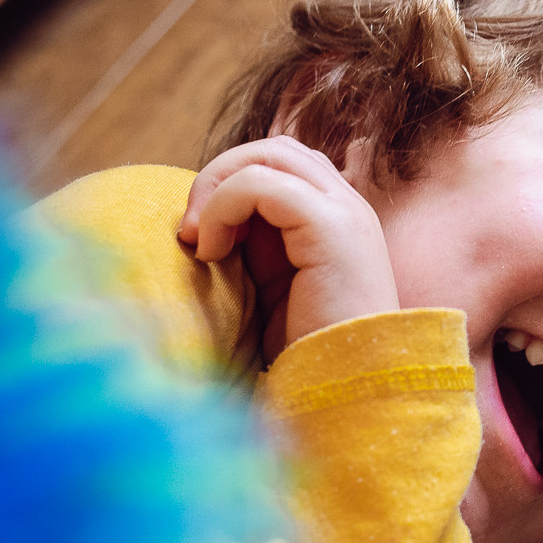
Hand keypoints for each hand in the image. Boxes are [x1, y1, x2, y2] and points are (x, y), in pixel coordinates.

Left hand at [178, 136, 398, 356]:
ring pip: (267, 155)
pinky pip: (259, 185)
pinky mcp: (330, 227)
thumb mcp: (274, 289)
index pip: (284, 164)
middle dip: (220, 176)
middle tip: (191, 229)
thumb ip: (255, 246)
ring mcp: (344, 212)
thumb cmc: (310, 354)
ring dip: (217, 187)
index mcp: (340, 220)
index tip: (203, 236)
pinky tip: (211, 252)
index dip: (235, 183)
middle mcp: (348, 207)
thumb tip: (205, 218)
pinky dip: (222, 208)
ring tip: (199, 239)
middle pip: (273, 149)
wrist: (352, 393)